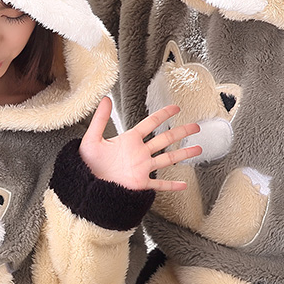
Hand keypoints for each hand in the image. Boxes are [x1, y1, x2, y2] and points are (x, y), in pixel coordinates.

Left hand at [79, 96, 200, 190]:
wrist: (85, 185)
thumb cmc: (87, 163)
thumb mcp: (92, 139)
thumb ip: (100, 119)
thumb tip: (104, 98)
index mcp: (129, 140)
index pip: (150, 124)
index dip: (163, 115)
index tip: (176, 107)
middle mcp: (139, 153)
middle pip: (165, 140)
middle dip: (181, 132)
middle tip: (196, 126)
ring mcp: (141, 168)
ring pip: (167, 159)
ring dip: (183, 154)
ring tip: (198, 149)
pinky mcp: (140, 184)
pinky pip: (159, 184)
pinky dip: (171, 185)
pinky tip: (183, 185)